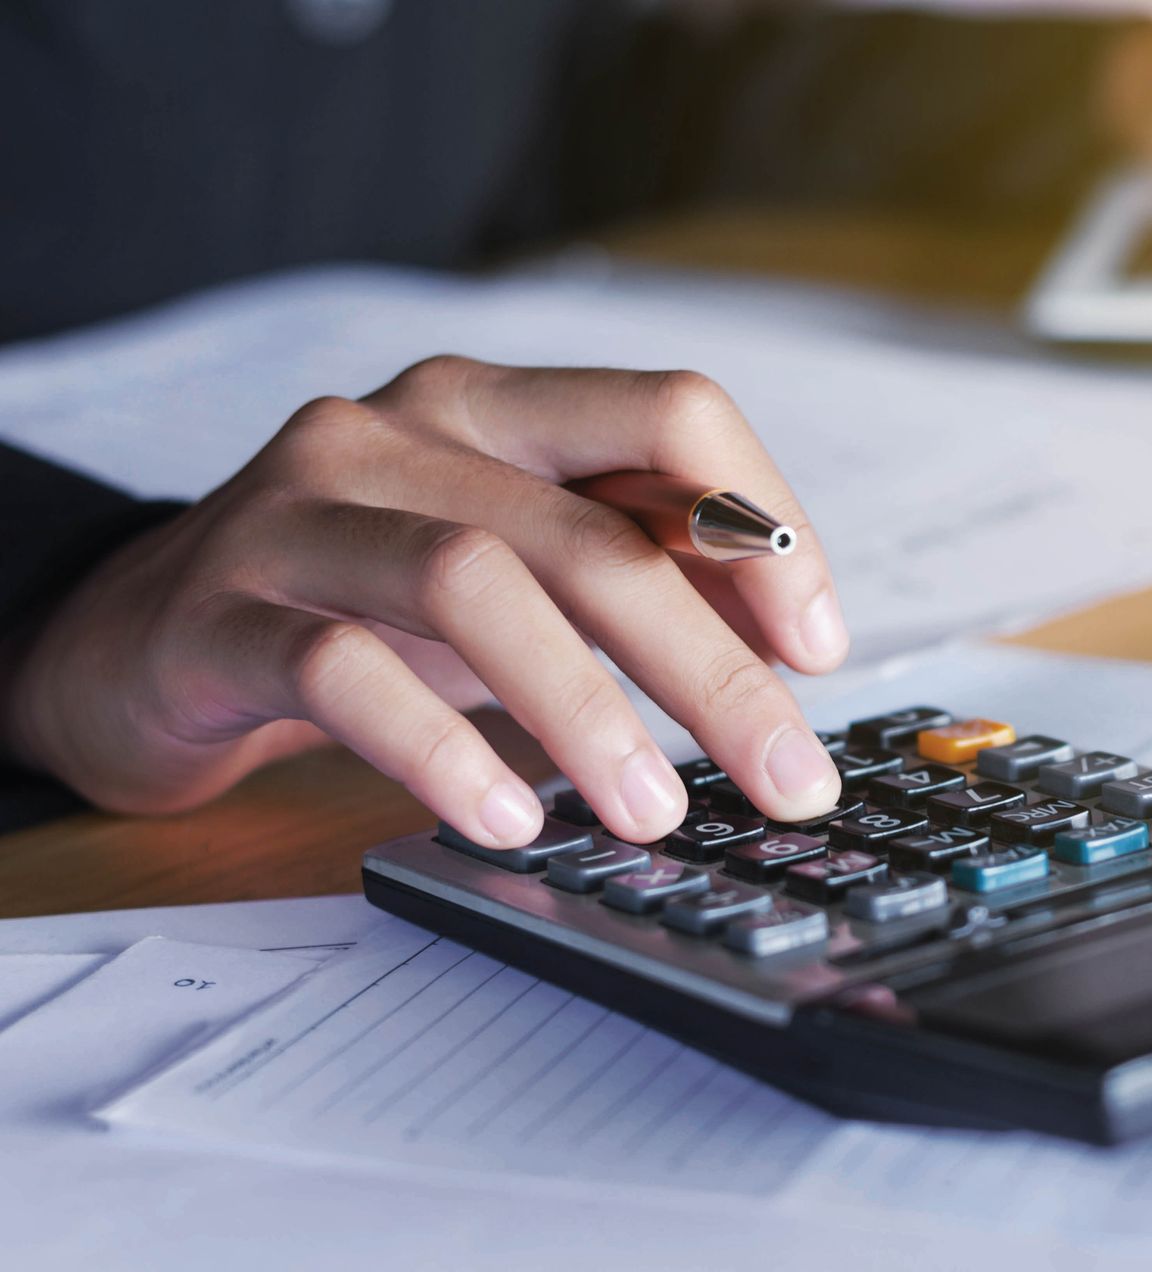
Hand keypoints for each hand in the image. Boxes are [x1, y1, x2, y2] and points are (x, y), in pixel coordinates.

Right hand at [0, 357, 850, 848]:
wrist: (139, 636)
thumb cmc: (364, 602)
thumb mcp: (515, 568)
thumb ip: (637, 571)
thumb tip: (792, 647)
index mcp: (496, 406)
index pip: (669, 412)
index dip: (766, 522)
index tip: (820, 646)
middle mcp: (401, 431)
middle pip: (591, 530)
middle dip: (712, 666)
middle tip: (786, 778)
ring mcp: (299, 512)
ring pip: (472, 582)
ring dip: (586, 711)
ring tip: (653, 812)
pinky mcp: (219, 611)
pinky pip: (342, 672)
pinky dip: (441, 751)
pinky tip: (505, 819)